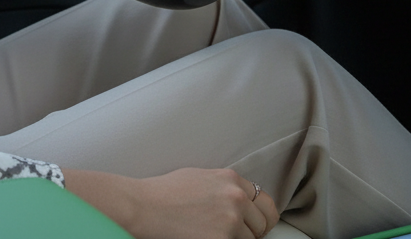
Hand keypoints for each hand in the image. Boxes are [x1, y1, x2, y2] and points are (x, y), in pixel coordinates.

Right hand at [65, 167, 278, 238]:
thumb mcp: (202, 177)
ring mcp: (231, 219)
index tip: (254, 223)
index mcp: (232, 179)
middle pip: (263, 222)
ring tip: (215, 233)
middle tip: (236, 234)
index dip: (260, 216)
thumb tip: (241, 200)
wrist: (146, 206)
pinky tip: (209, 237)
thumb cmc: (166, 192)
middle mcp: (236, 197)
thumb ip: (226, 187)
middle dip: (253, 230)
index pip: (264, 202)